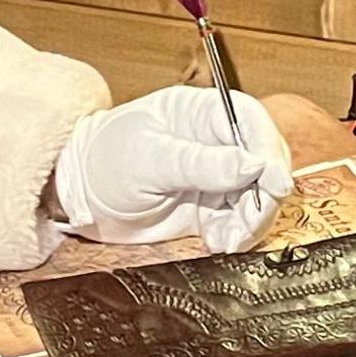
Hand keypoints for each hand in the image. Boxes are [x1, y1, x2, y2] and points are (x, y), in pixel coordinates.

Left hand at [53, 88, 293, 251]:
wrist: (82, 200)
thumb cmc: (104, 163)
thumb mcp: (150, 160)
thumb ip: (201, 163)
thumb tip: (251, 164)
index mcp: (199, 113)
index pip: (249, 121)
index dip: (268, 149)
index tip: (273, 181)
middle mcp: (215, 141)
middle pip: (264, 160)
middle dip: (264, 193)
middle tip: (250, 220)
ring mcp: (216, 175)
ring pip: (258, 194)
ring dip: (252, 220)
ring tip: (229, 239)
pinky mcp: (211, 207)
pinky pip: (240, 220)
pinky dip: (238, 235)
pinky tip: (220, 243)